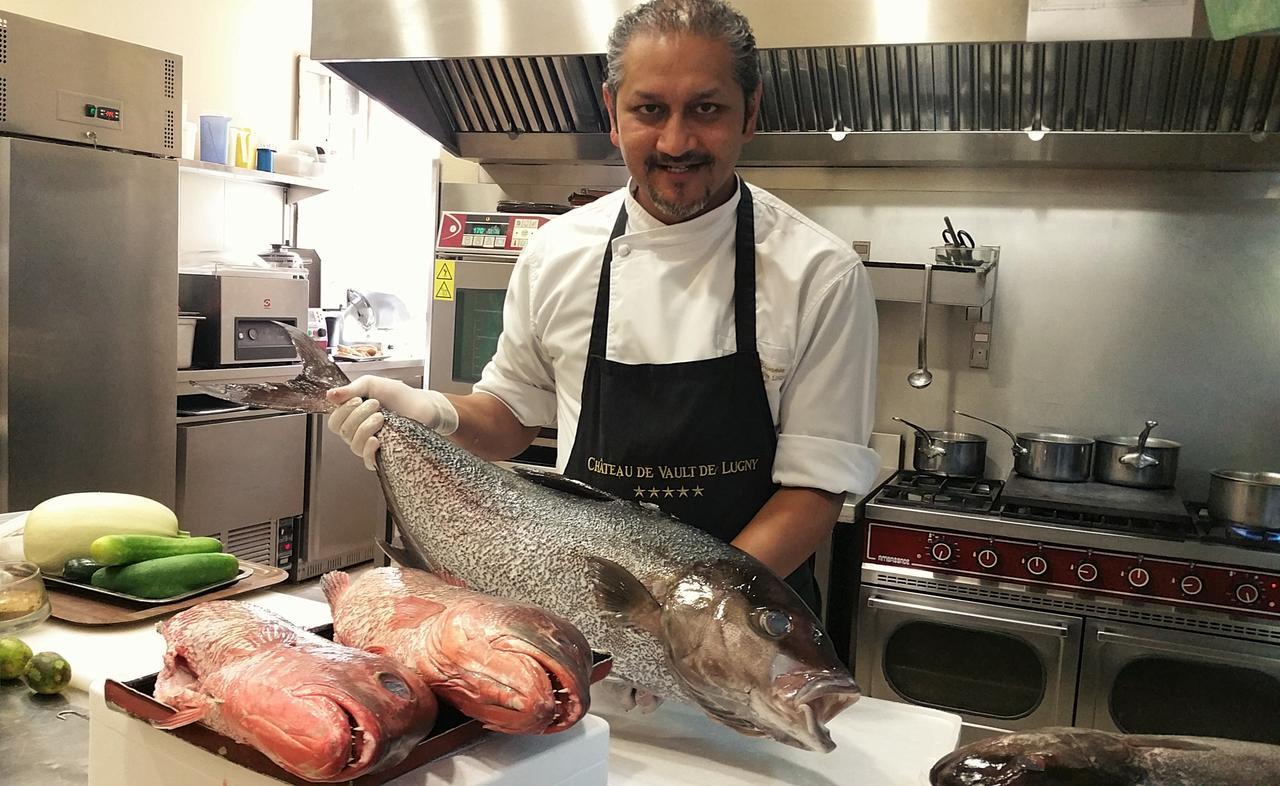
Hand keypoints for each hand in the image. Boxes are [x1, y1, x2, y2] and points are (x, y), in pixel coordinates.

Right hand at [326, 377, 457, 469]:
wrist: (424, 407)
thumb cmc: (401, 396)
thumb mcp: (373, 384)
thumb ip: (351, 389)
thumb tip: (329, 395)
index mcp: (353, 416)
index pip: (335, 422)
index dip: (343, 411)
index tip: (359, 399)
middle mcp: (359, 431)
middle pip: (342, 431)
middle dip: (357, 415)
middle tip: (377, 405)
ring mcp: (370, 444)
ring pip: (353, 444)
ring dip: (366, 428)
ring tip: (382, 418)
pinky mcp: (383, 455)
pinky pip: (366, 460)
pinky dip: (368, 450)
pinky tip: (376, 440)